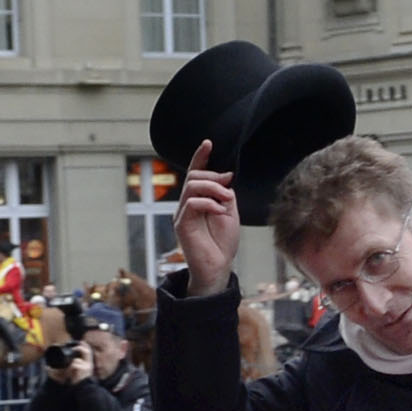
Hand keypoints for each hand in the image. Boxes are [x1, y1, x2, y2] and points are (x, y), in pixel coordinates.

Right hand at [173, 143, 238, 287]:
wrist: (218, 267)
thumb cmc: (223, 243)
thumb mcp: (230, 212)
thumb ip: (225, 194)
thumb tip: (224, 176)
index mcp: (199, 200)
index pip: (195, 173)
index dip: (200, 157)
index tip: (208, 143)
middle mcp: (187, 204)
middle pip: (194, 177)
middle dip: (214, 177)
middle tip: (229, 189)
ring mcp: (183, 213)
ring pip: (192, 186)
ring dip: (213, 188)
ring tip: (226, 200)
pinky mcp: (181, 224)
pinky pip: (192, 203)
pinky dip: (209, 203)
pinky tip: (220, 212)